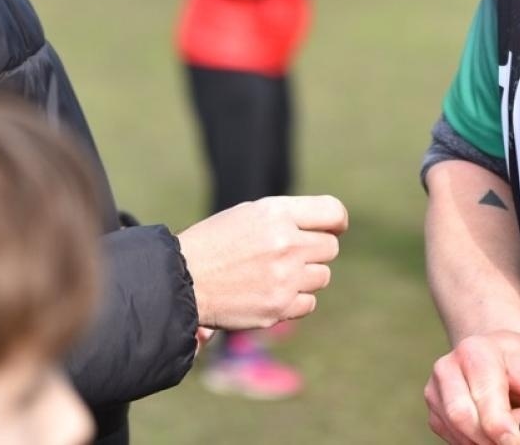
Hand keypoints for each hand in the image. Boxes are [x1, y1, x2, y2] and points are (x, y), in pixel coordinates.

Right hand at [177, 194, 348, 328]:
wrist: (181, 280)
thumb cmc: (215, 242)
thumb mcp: (249, 214)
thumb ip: (288, 217)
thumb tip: (331, 227)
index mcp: (276, 213)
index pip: (333, 212)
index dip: (337, 221)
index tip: (334, 228)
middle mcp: (285, 243)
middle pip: (330, 247)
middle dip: (314, 250)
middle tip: (288, 254)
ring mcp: (284, 277)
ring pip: (322, 276)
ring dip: (305, 276)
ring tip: (275, 274)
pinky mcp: (278, 307)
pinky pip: (309, 302)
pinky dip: (295, 300)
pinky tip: (272, 293)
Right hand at [425, 331, 519, 444]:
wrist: (498, 352)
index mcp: (478, 352)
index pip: (485, 401)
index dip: (505, 431)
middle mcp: (449, 367)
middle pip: (465, 420)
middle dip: (493, 440)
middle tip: (516, 440)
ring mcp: (436, 389)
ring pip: (456, 432)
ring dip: (483, 442)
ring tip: (508, 434)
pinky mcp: (434, 409)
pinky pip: (450, 438)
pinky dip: (473, 444)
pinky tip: (492, 436)